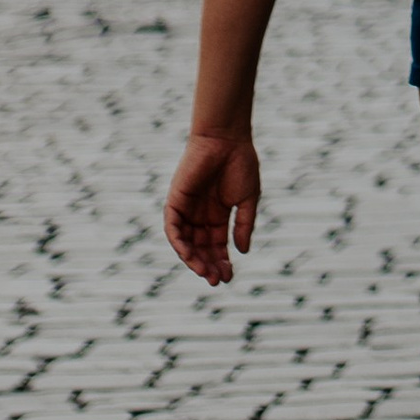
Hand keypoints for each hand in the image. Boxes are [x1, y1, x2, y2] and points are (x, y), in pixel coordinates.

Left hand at [165, 128, 261, 284]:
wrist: (226, 139)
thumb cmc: (240, 164)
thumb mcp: (247, 199)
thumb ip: (243, 225)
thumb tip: (242, 251)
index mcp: (217, 216)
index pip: (216, 246)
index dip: (222, 262)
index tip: (229, 276)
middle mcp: (199, 216)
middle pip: (200, 248)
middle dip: (208, 265)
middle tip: (217, 280)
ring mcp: (186, 209)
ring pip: (185, 243)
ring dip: (193, 260)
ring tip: (205, 273)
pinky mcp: (175, 201)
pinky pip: (173, 228)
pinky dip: (179, 243)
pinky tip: (189, 256)